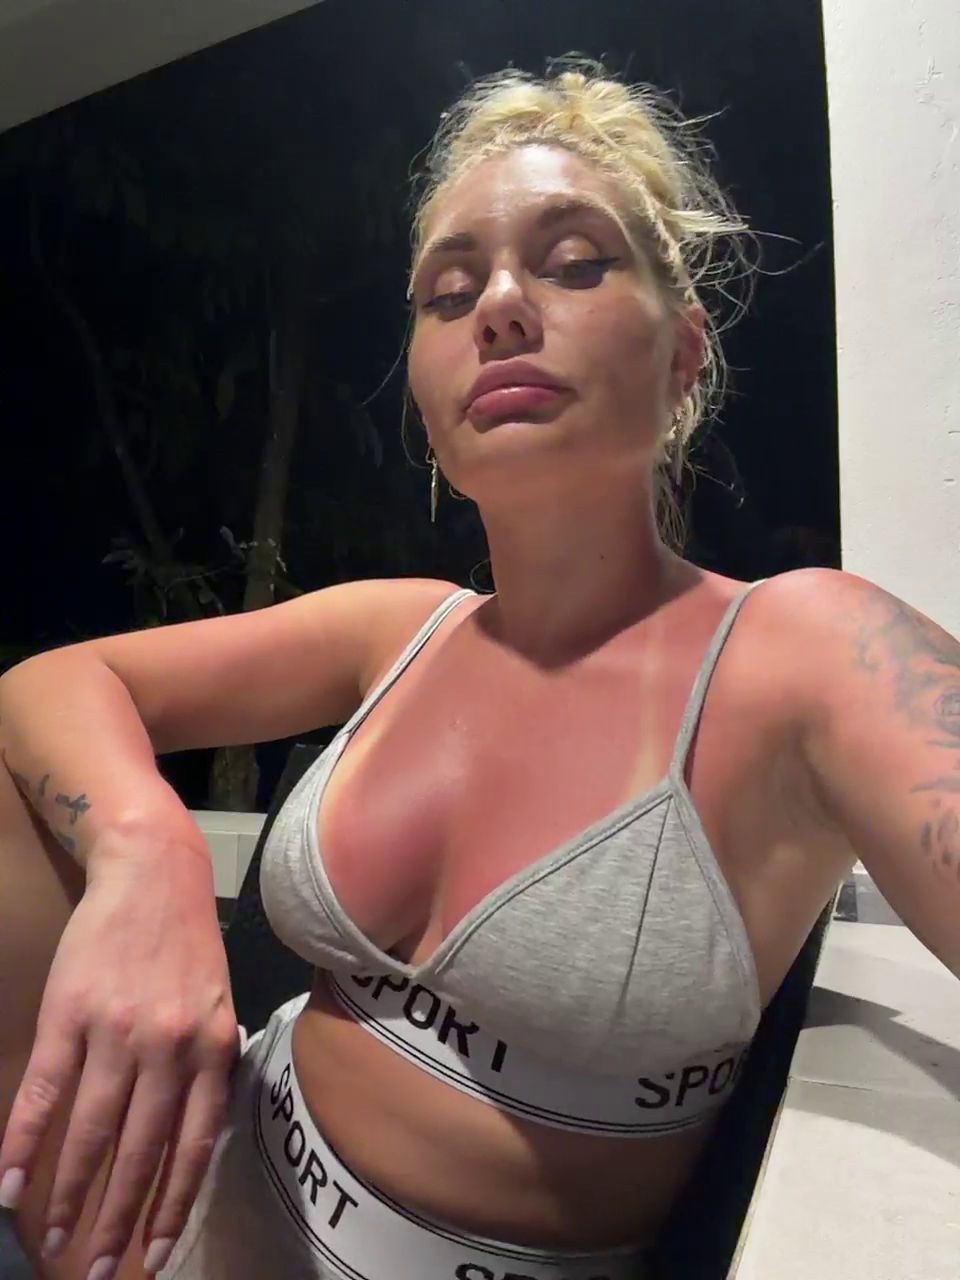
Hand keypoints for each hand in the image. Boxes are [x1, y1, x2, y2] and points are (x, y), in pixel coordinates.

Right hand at [0, 838, 236, 1276]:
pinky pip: (45, 1091)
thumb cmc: (186, 943)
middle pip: (141, 1151)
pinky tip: (9, 1182)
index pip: (192, 1146)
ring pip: (92, 1131)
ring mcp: (117, 1031)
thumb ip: (207, 1066)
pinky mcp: (70, 1014)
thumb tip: (192, 1136)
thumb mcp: (216, 1004)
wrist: (154, 872)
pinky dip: (24, 1141)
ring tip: (51, 1239)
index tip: (153, 1257)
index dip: (171, 1206)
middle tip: (99, 1272)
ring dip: (69, 1193)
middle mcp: (169, 1047)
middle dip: (119, 1220)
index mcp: (211, 1048)